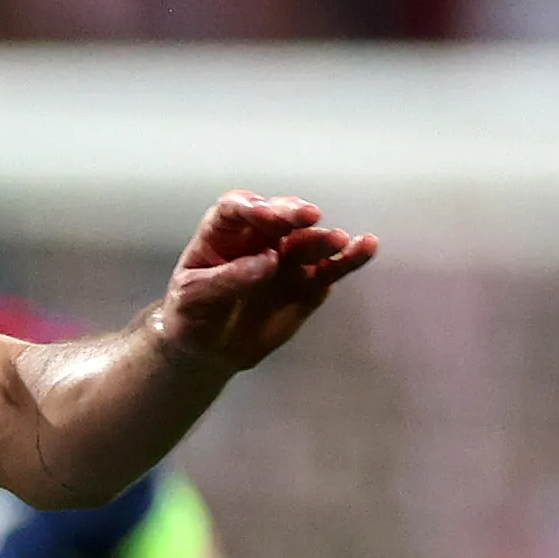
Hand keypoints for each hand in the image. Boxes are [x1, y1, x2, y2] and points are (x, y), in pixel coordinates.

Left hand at [148, 193, 375, 371]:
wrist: (209, 350)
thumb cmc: (192, 315)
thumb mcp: (195, 298)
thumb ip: (228, 278)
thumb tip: (268, 260)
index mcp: (224, 235)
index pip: (236, 209)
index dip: (252, 207)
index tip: (266, 215)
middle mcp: (259, 238)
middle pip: (279, 216)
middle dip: (292, 213)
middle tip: (307, 215)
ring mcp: (286, 259)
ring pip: (308, 240)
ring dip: (323, 237)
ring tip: (338, 241)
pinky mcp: (308, 282)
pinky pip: (331, 266)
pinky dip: (349, 257)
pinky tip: (366, 247)